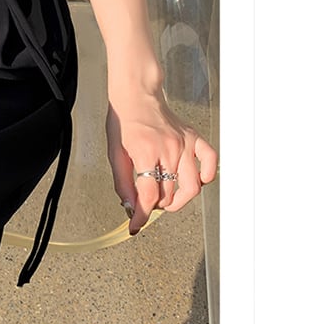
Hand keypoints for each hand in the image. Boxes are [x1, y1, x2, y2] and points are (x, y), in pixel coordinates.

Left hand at [105, 89, 217, 234]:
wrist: (136, 96)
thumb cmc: (123, 123)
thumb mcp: (114, 153)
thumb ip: (122, 182)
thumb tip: (130, 207)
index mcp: (144, 152)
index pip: (147, 195)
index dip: (140, 216)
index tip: (135, 227)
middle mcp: (168, 149)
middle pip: (169, 193)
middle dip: (156, 205)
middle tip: (147, 202)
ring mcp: (184, 144)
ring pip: (192, 186)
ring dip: (179, 200)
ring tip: (167, 199)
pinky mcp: (194, 138)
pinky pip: (210, 161)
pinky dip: (207, 176)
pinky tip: (195, 181)